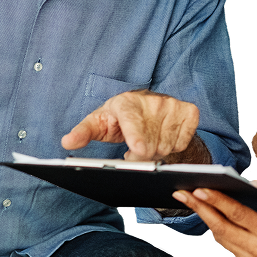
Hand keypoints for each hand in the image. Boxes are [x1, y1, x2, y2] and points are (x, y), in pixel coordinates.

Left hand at [61, 89, 199, 160]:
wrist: (145, 105)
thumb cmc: (118, 117)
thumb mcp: (98, 123)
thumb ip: (83, 132)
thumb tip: (67, 142)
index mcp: (125, 102)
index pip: (131, 120)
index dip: (136, 136)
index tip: (138, 150)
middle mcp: (152, 101)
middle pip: (150, 143)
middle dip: (141, 155)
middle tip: (133, 151)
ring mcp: (172, 105)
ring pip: (167, 146)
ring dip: (157, 152)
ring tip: (147, 142)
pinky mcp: (189, 111)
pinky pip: (183, 142)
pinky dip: (174, 146)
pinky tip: (163, 137)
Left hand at [172, 176, 256, 256]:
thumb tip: (248, 183)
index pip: (238, 215)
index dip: (217, 201)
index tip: (199, 189)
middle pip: (221, 228)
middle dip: (200, 209)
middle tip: (182, 193)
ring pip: (221, 237)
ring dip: (205, 217)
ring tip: (189, 199)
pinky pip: (227, 243)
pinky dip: (217, 226)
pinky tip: (207, 211)